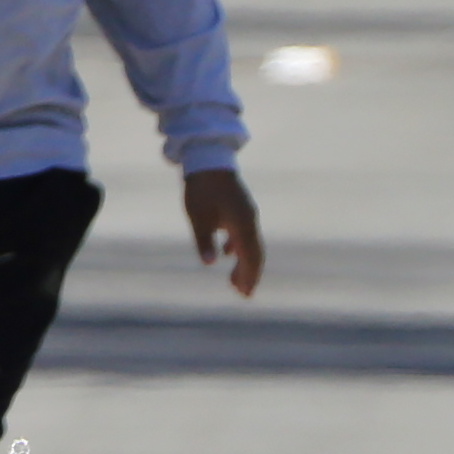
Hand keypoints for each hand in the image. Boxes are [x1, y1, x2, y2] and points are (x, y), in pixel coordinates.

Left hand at [184, 166, 264, 297]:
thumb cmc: (201, 189)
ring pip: (250, 243)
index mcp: (242, 225)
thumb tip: (210, 263)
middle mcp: (249, 220)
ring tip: (234, 280)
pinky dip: (238, 247)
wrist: (207, 160)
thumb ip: (205, 241)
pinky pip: (243, 233)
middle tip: (243, 294)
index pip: (251, 257)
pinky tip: (227, 254)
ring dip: (244, 262)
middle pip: (255, 253)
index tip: (246, 294)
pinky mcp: (240, 207)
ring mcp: (246, 213)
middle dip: (250, 274)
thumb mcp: (198, 217)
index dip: (249, 277)